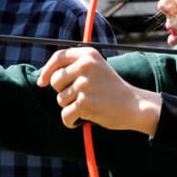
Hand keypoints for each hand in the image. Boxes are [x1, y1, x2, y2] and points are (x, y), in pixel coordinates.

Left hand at [37, 48, 161, 134]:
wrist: (134, 105)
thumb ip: (73, 68)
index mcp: (88, 54)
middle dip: (62, 92)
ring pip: (60, 99)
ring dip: (71, 107)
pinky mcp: (85, 103)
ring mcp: (85, 84)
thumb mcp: (96, 69)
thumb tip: (43, 78)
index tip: (41, 83)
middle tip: (81, 96)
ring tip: (89, 105)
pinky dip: (71, 121)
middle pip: (55, 81)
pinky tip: (83, 120)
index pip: (58, 57)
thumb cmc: (111, 89)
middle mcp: (86, 66)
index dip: (46, 71)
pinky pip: (66, 115)